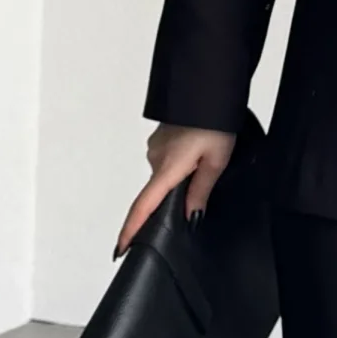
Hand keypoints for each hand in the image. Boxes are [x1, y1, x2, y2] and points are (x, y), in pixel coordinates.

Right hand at [115, 123, 235, 255]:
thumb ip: (201, 190)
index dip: (131, 230)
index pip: (143, 206)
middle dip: (177, 196)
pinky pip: (168, 161)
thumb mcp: (217, 159)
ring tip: (208, 163)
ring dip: (183, 176)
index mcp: (167, 169)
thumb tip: (190, 216)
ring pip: (167, 175)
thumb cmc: (215, 121)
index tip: (120, 250)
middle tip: (201, 185)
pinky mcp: (162, 139)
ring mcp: (157, 148)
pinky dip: (181, 165)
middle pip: (159, 192)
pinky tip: (200, 154)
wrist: (208, 87)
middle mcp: (155, 160)